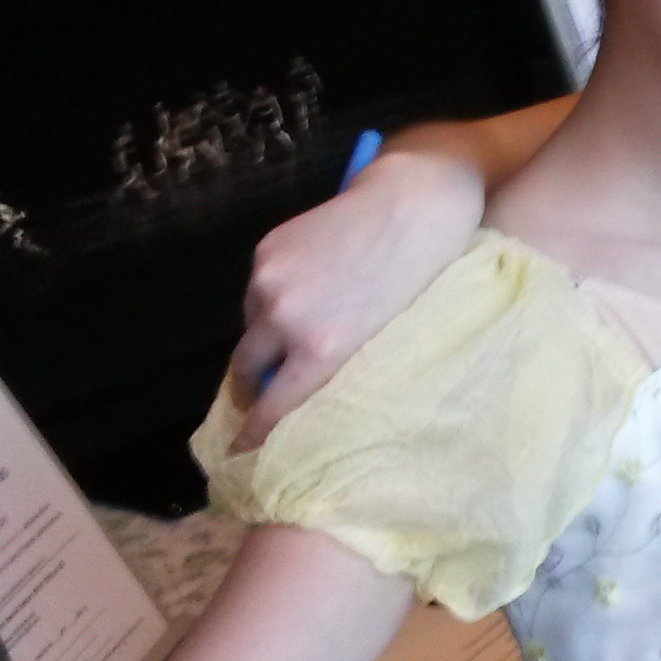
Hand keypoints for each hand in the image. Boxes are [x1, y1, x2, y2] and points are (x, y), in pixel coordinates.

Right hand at [225, 152, 485, 445]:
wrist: (413, 206)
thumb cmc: (418, 281)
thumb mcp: (382, 340)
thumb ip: (337, 367)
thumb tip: (300, 393)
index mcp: (322, 350)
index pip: (272, 408)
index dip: (255, 434)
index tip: (243, 453)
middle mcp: (285, 318)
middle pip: (245, 369)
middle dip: (249, 386)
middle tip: (258, 396)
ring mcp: (269, 282)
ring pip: (251, 326)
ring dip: (266, 334)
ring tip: (304, 323)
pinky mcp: (264, 251)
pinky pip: (258, 290)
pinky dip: (273, 298)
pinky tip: (310, 287)